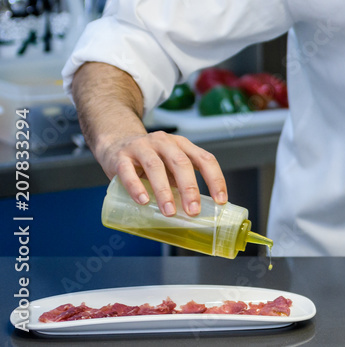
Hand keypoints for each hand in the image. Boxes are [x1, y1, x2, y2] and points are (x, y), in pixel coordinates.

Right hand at [97, 131, 227, 216]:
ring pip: (156, 167)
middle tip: (193, 211)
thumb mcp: (169, 165)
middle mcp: (165, 142)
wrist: (116, 143)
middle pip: (181, 163)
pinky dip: (136, 187)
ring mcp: (142, 147)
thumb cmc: (149, 160)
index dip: (215, 179)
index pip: (205, 159)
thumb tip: (194, 211)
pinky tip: (143, 201)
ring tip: (169, 211)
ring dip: (164, 191)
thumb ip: (180, 182)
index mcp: (182, 145)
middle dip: (190, 188)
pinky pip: (128, 171)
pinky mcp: (121, 156)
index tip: (220, 201)